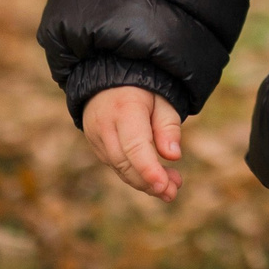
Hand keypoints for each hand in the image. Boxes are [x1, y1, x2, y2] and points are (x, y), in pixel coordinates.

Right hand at [82, 86, 183, 201]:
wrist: (109, 75)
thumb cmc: (143, 87)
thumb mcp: (163, 99)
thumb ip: (168, 126)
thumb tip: (173, 156)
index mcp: (125, 109)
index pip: (135, 146)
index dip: (148, 169)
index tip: (163, 185)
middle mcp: (105, 125)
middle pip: (125, 163)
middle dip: (148, 182)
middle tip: (173, 193)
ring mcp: (96, 136)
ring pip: (118, 168)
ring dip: (143, 182)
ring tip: (169, 189)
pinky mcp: (95, 144)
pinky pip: (114, 164)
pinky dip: (133, 174)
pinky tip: (152, 178)